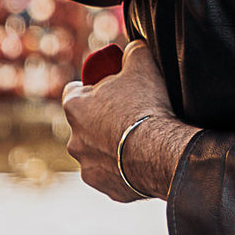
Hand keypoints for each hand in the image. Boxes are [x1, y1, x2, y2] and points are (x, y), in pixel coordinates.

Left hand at [61, 39, 195, 201]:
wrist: (161, 152)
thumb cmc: (147, 106)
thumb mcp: (143, 64)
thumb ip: (132, 52)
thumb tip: (133, 47)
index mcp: (74, 107)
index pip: (73, 91)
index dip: (92, 88)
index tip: (109, 89)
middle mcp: (73, 139)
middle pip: (84, 125)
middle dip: (102, 120)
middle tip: (129, 116)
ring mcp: (87, 166)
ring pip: (96, 153)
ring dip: (111, 148)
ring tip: (138, 142)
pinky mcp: (103, 186)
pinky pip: (112, 175)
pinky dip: (122, 170)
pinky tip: (141, 162)